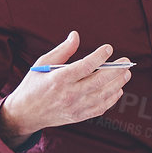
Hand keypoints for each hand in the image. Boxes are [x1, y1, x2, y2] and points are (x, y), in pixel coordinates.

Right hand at [0, 31, 133, 146]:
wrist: (25, 113)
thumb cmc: (34, 85)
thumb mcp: (42, 64)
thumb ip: (62, 50)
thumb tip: (76, 36)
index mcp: (59, 79)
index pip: (85, 66)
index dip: (100, 56)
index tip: (108, 48)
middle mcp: (69, 94)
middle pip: (99, 81)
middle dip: (116, 70)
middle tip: (126, 61)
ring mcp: (75, 107)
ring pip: (103, 95)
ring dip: (117, 84)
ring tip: (126, 74)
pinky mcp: (78, 116)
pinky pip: (100, 108)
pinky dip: (111, 99)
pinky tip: (117, 90)